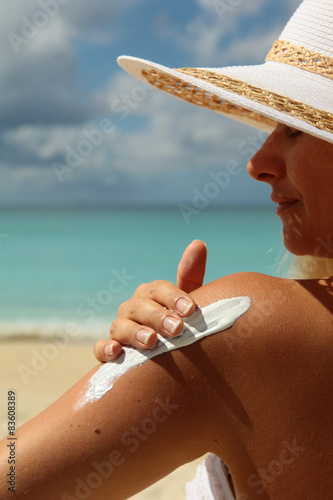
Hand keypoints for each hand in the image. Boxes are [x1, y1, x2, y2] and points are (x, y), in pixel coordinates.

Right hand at [94, 240, 206, 361]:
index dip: (174, 297)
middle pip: (141, 307)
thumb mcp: (186, 303)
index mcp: (151, 294)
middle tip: (177, 328)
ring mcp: (120, 328)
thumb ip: (191, 275)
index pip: (159, 289)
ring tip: (151, 340)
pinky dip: (105, 349)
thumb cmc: (177, 323)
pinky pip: (100, 348)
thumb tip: (198, 243)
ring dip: (135, 332)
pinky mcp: (108, 350)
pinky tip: (115, 352)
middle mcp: (133, 308)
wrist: (165, 352)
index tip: (190, 309)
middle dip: (158, 317)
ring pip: (121, 326)